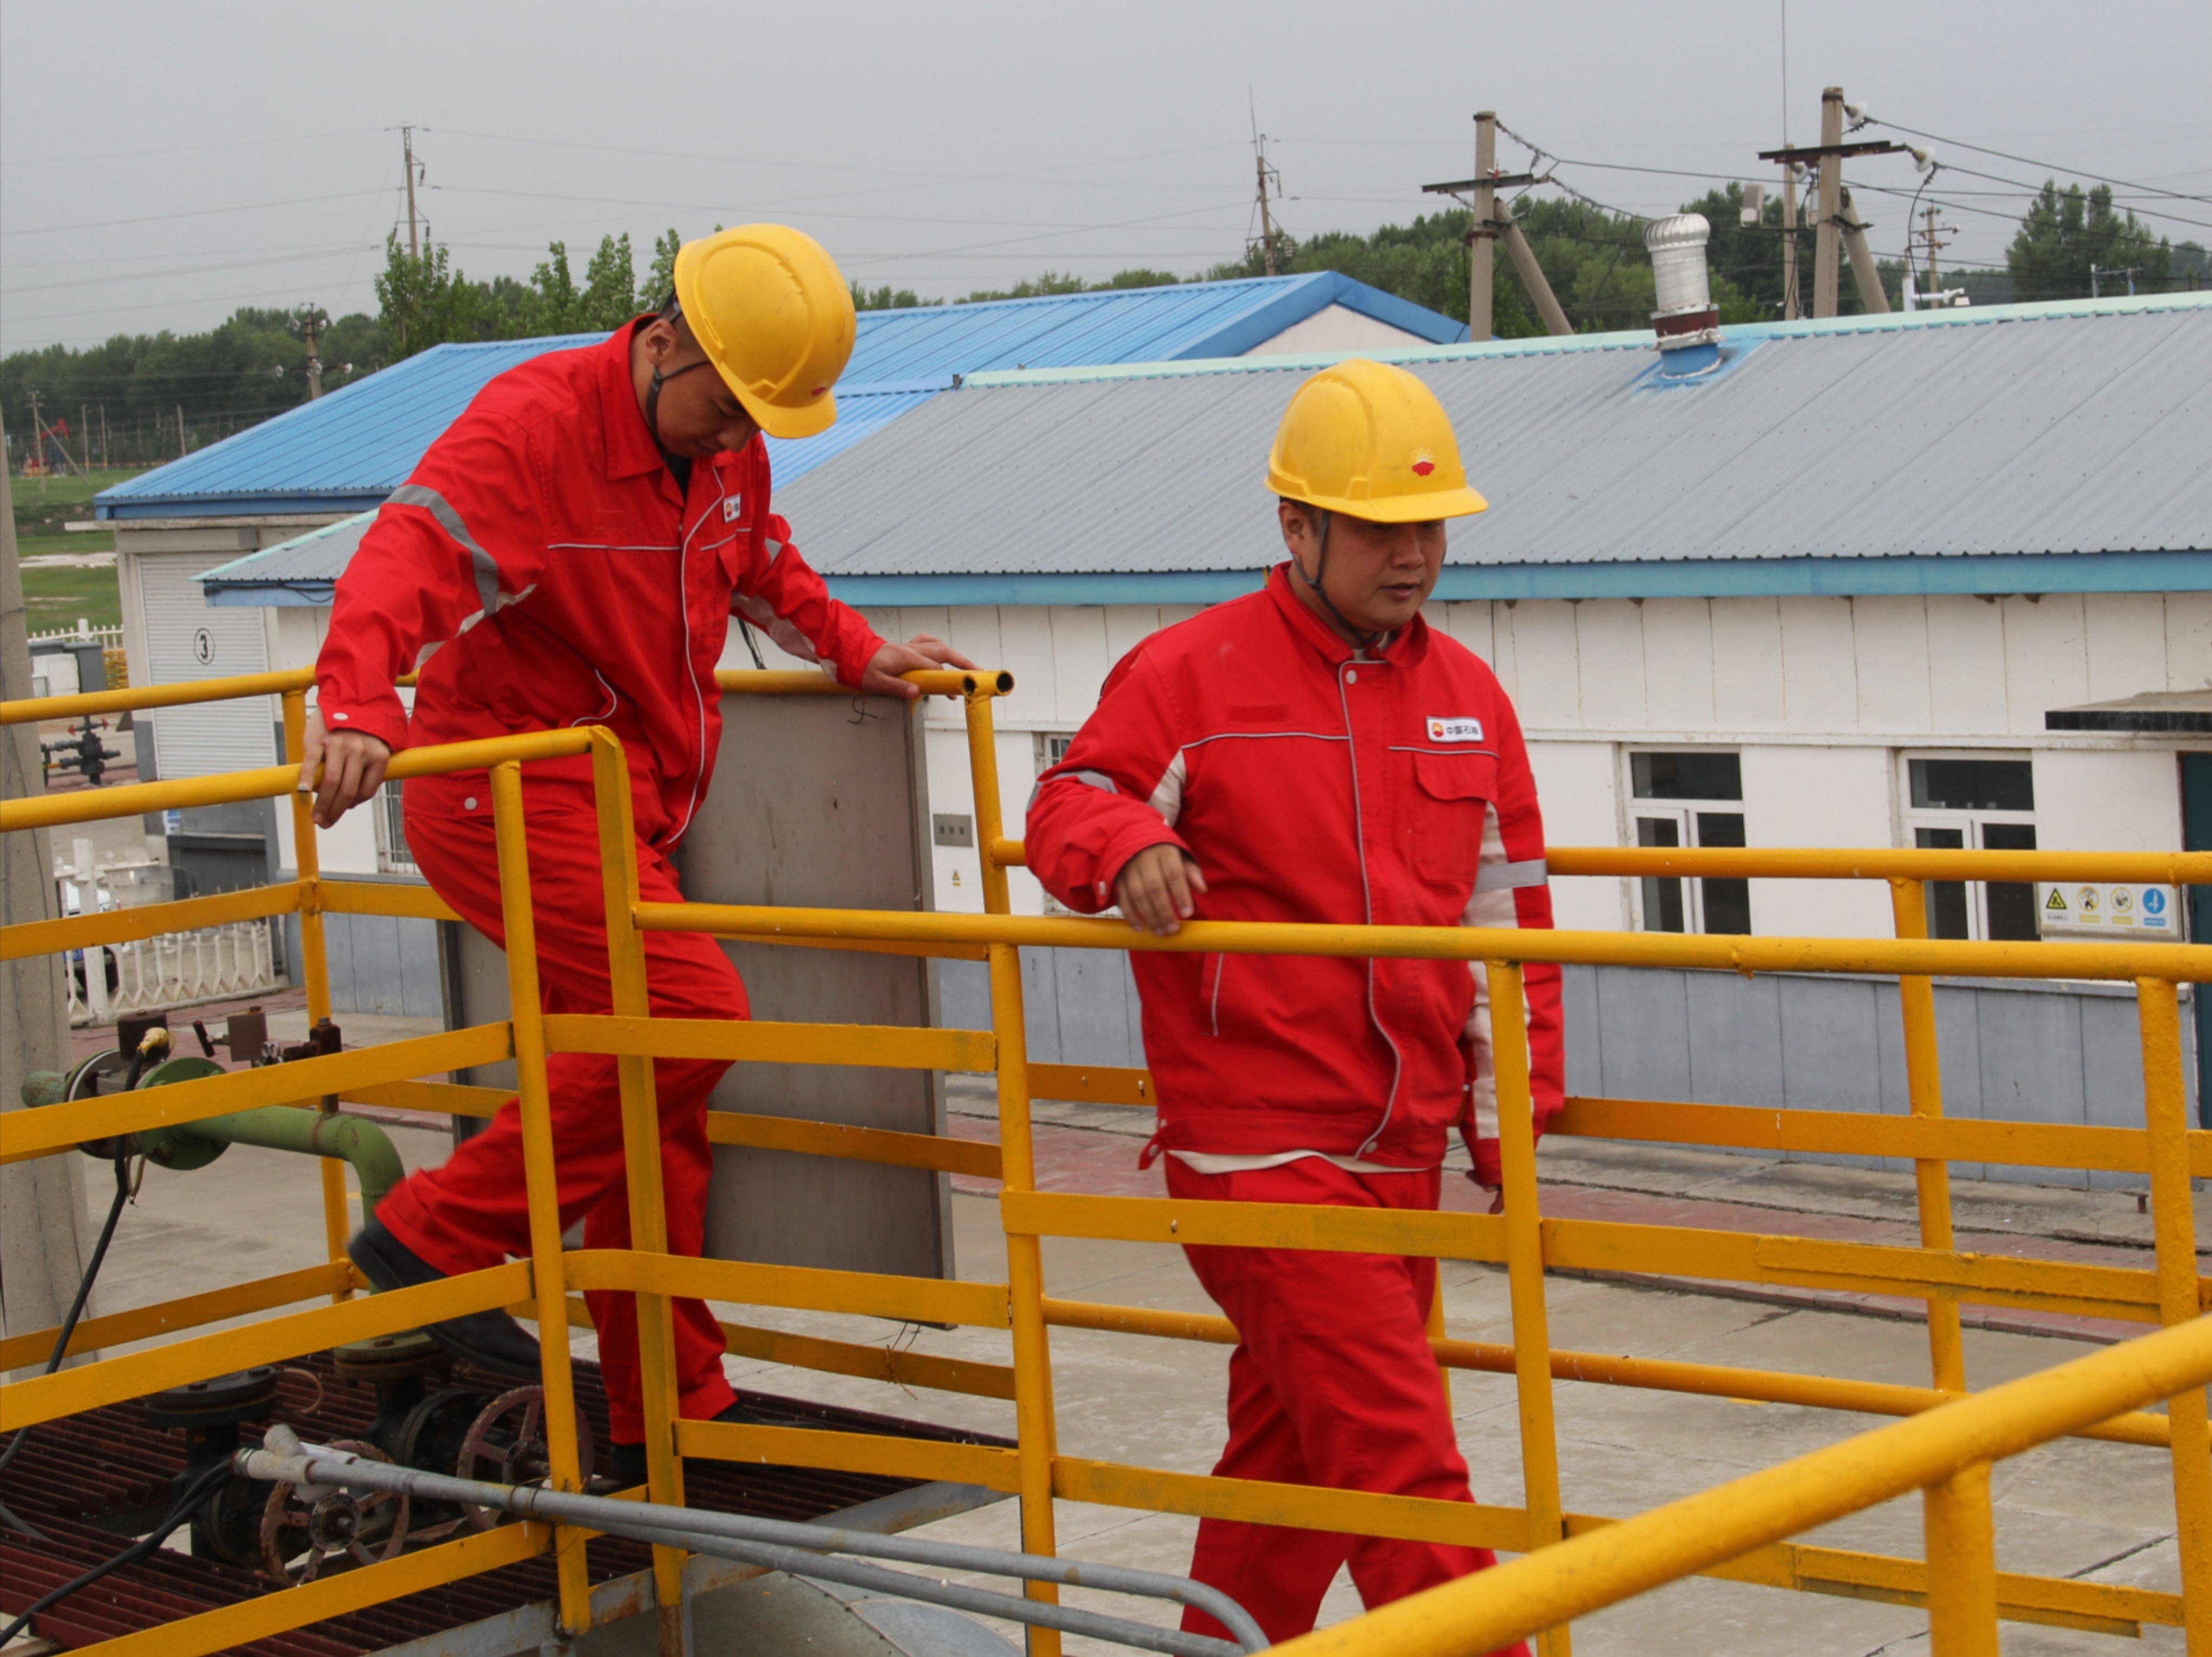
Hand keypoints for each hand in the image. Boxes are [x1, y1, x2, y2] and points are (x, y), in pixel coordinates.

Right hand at [297, 712, 391, 829]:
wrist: (348, 698)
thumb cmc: (360, 729)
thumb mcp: (373, 749)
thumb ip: (365, 771)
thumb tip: (350, 801)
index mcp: (378, 756)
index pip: (366, 791)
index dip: (353, 804)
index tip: (342, 811)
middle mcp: (360, 751)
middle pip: (347, 791)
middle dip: (335, 812)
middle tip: (325, 823)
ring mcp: (340, 745)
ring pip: (332, 783)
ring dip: (322, 804)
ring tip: (316, 816)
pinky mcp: (320, 739)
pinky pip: (313, 764)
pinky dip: (307, 780)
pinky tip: (303, 792)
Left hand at [860, 633, 977, 699]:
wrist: (851, 653)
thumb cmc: (862, 669)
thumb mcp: (877, 683)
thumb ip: (898, 687)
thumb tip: (917, 692)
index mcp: (907, 658)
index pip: (936, 666)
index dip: (951, 675)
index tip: (964, 684)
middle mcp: (911, 649)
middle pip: (944, 652)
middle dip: (963, 662)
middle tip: (977, 672)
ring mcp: (910, 646)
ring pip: (938, 646)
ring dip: (953, 655)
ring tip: (965, 666)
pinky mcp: (906, 647)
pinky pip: (927, 642)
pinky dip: (937, 647)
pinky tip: (942, 654)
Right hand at [1113, 843, 1207, 936]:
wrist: (1135, 840)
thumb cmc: (1164, 854)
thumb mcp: (1181, 858)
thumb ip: (1192, 873)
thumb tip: (1202, 889)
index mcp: (1165, 853)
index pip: (1174, 874)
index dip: (1181, 895)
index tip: (1187, 914)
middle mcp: (1145, 859)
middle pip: (1155, 887)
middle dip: (1164, 911)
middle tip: (1173, 929)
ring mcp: (1129, 869)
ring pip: (1138, 894)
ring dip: (1149, 916)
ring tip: (1160, 932)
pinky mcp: (1119, 878)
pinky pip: (1123, 898)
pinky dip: (1131, 915)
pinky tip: (1140, 928)